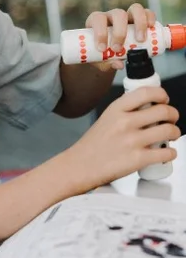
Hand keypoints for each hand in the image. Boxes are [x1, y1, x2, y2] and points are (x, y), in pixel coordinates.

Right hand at [64, 86, 179, 191]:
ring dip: (175, 133)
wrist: (81, 165)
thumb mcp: (106, 118)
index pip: (146, 92)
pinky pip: (168, 152)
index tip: (164, 100)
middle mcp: (124, 122)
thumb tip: (149, 106)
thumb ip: (125, 111)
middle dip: (173, 115)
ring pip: (170, 130)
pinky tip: (166, 152)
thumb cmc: (93, 144)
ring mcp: (132, 140)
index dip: (161, 94)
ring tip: (170, 136)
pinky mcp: (138, 159)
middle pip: (164, 111)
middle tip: (171, 119)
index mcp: (116, 109)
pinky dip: (171, 152)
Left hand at [85, 3, 156, 70]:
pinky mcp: (140, 18)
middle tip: (118, 49)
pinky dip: (150, 18)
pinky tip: (151, 27)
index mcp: (97, 20)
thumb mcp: (99, 58)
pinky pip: (147, 13)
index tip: (102, 49)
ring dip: (139, 24)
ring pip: (135, 9)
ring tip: (140, 40)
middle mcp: (112, 15)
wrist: (109, 51)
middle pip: (118, 14)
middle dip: (119, 32)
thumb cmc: (101, 52)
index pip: (98, 19)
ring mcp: (127, 15)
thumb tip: (119, 65)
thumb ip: (106, 63)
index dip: (100, 32)